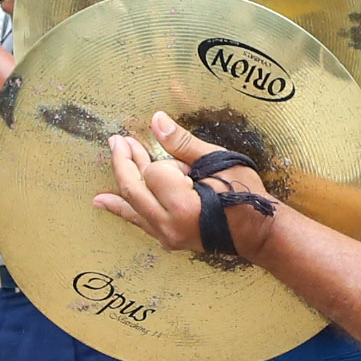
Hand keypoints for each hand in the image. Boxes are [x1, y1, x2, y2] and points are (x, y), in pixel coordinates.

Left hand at [93, 111, 263, 259]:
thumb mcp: (217, 162)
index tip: (183, 162)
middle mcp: (169, 225)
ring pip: (131, 204)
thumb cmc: (245, 196)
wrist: (258, 233)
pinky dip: (120, 207)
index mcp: (183, 206)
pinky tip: (102, 200)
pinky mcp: (166, 239)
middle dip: (125, 160)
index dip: (165, 160)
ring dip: (121, 177)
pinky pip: (137, 220)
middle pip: (134, 187)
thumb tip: (157, 120)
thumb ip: (183, 144)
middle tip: (119, 139)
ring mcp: (166, 235)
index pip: (154, 173)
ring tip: (112, 153)